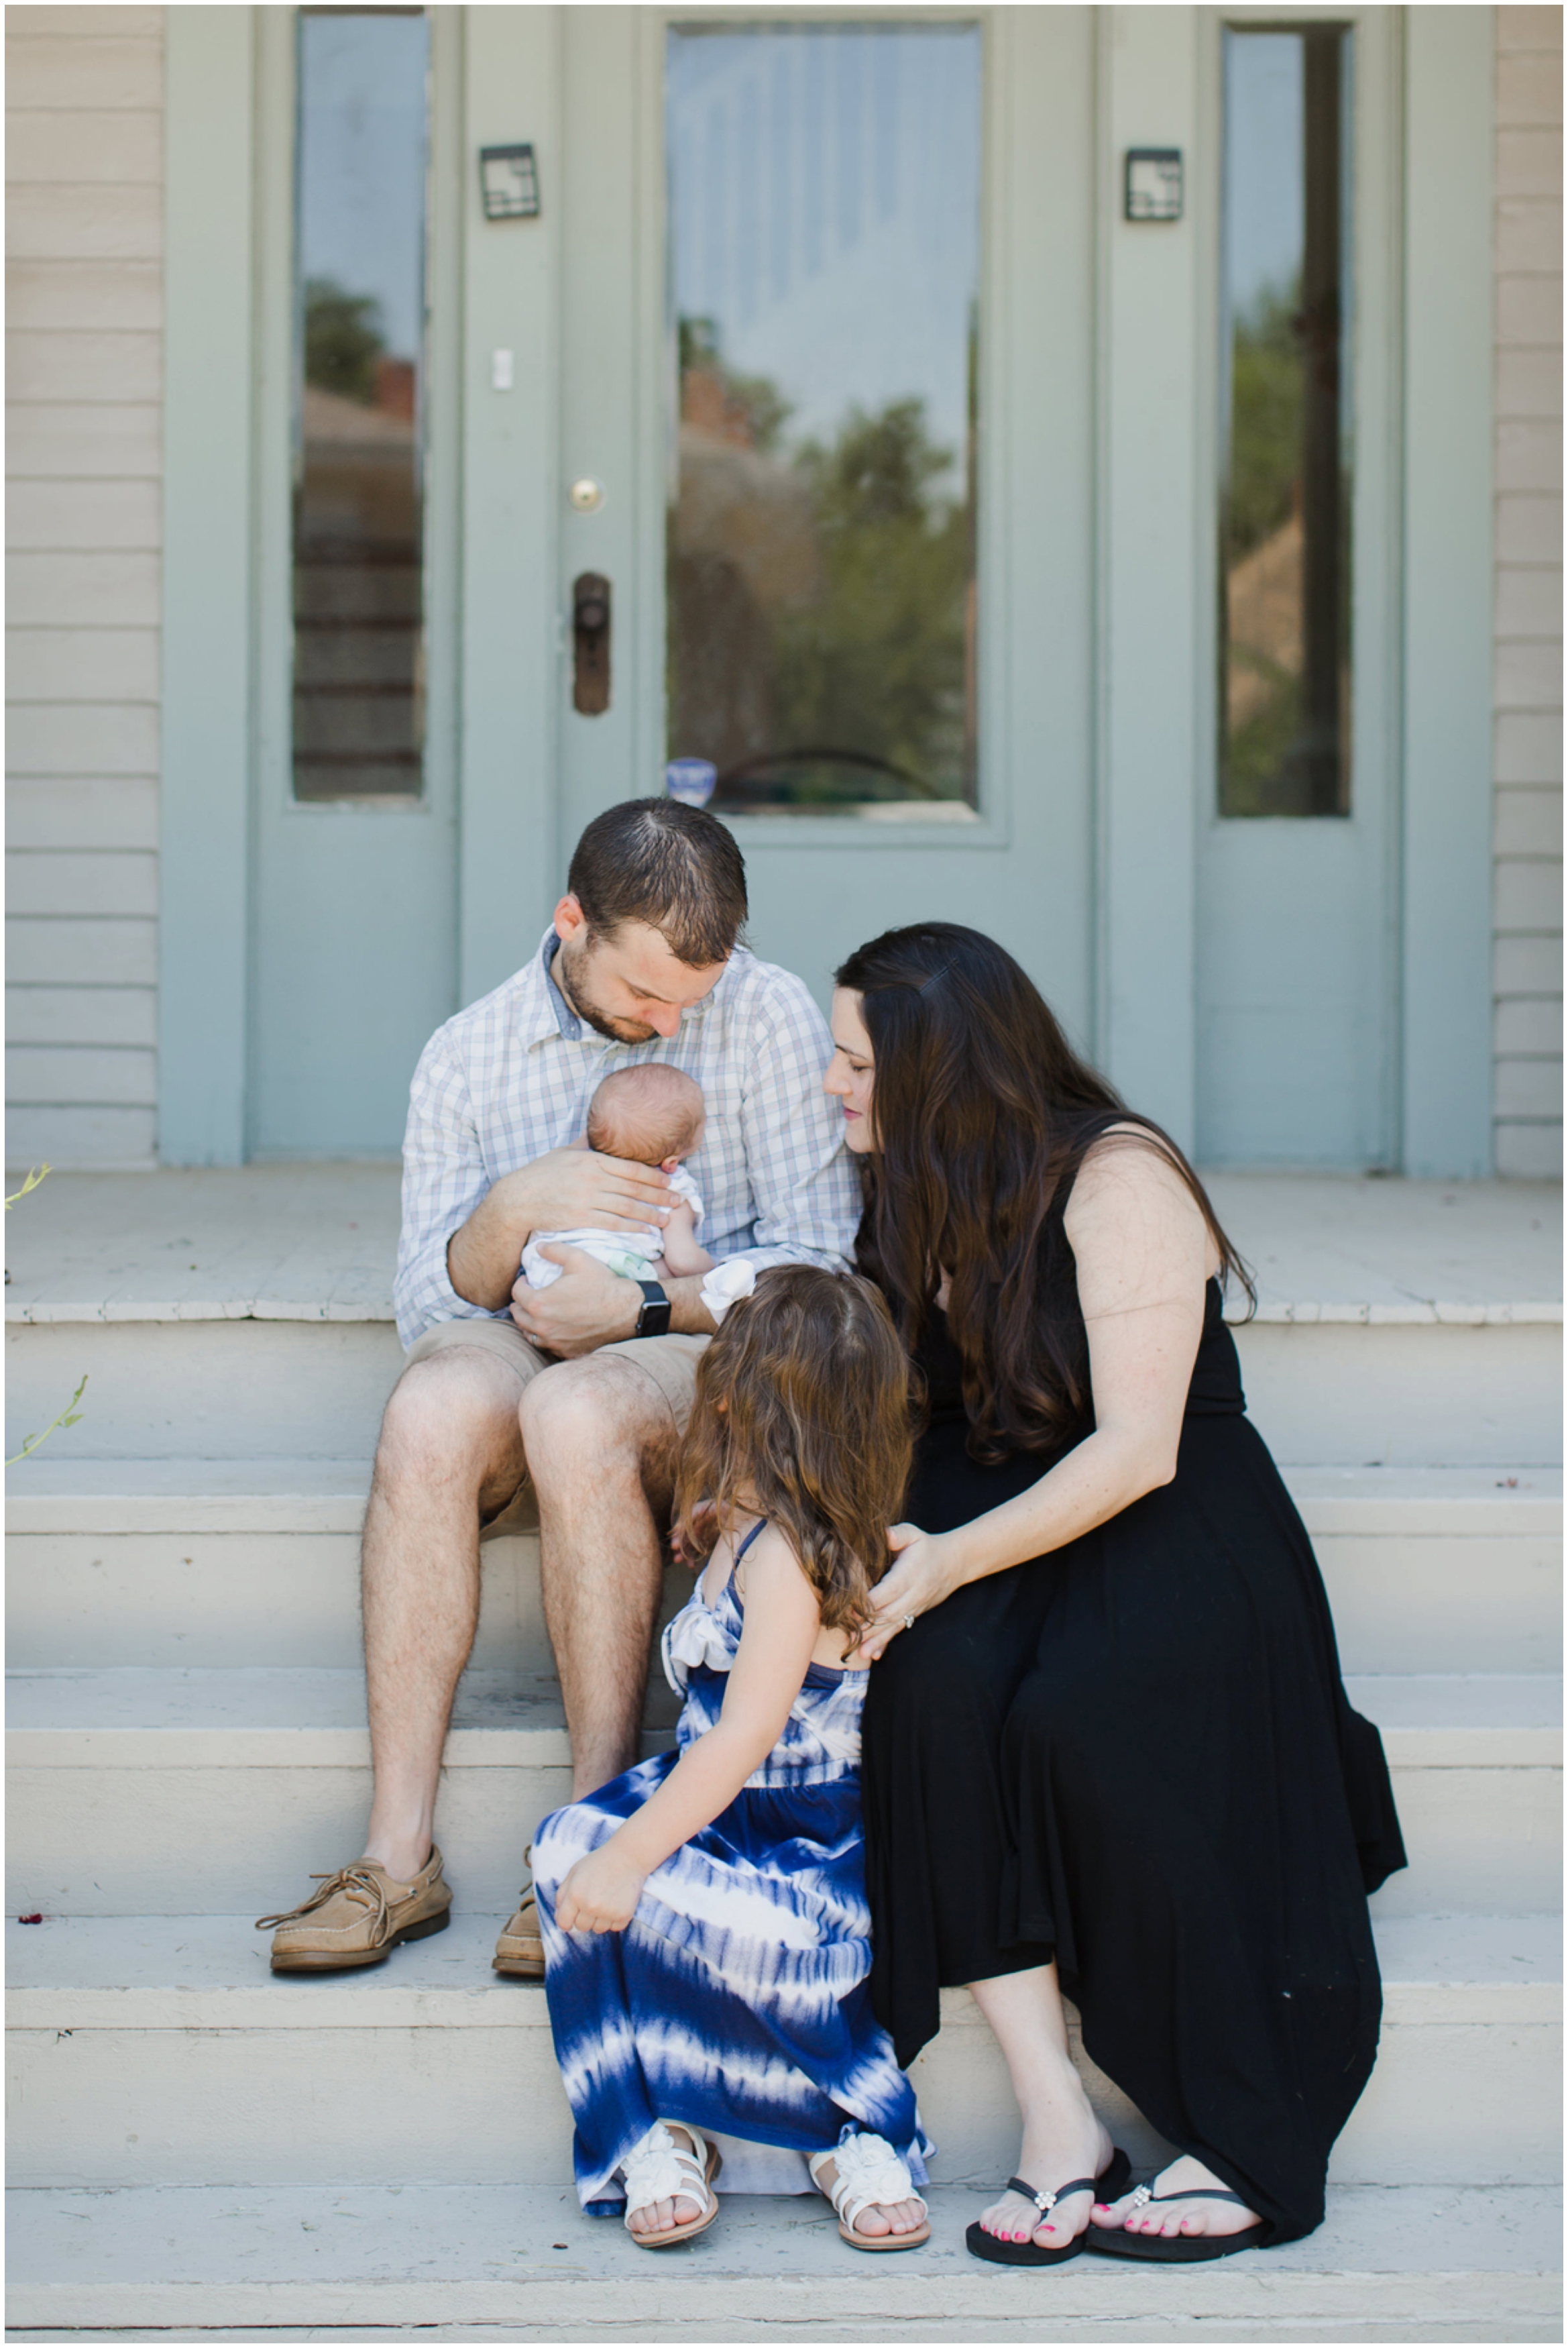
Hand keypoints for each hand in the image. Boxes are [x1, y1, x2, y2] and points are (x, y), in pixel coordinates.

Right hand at [494, 1148, 673, 1240]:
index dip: (654, 1176)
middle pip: (635, 1187)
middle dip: (660, 1195)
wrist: (518, 1198)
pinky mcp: (580, 1218)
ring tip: (666, 1218)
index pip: (631, 1167)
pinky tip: (645, 1231)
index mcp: (591, 1159)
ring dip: (651, 1214)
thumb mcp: (563, 1152)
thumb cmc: (541, 1174)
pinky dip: (632, 1227)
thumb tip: (598, 1132)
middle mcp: (592, 1178)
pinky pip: (613, 1223)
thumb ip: (585, 1145)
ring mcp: (586, 1198)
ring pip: (628, 1207)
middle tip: (678, 1200)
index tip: (670, 1181)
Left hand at [510, 1249, 640, 1357]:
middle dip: (521, 1304)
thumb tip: (538, 1248)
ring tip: (536, 1313)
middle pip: (518, 1316)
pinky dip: (546, 1337)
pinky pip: (548, 1346)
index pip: (516, 1293)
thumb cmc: (602, 1284)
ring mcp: (554, 1342)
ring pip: (529, 1334)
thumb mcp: (577, 1258)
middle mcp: (542, 1327)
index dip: (520, 1283)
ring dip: (529, 1323)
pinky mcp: (567, 1352)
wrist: (626, 1311)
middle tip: (528, 1296)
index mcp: (539, 1303)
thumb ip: (554, 1250)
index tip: (527, 1280)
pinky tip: (553, 1328)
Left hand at [556, 1840, 648, 1934]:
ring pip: (598, 1930)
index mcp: (575, 1895)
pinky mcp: (623, 1915)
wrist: (628, 1857)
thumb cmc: (598, 1863)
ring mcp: (608, 1912)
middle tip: (593, 1901)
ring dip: (600, 1919)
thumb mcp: (574, 1872)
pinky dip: (614, 1919)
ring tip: (606, 1900)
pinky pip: (614, 1928)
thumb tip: (559, 1916)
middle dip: (584, 1917)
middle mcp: (590, 1906)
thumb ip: (562, 1894)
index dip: (566, 1920)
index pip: (563, 1923)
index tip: (572, 1915)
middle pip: (581, 1927)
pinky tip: (616, 1903)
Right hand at [671, 1498, 716, 1569]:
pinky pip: (692, 1552)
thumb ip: (711, 1509)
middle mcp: (690, 1526)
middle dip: (677, 1543)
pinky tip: (690, 1565)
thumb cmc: (719, 1508)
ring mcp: (693, 1536)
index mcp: (692, 1515)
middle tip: (674, 1549)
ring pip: (684, 1545)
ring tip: (678, 1560)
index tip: (675, 1544)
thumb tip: (709, 1510)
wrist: (726, 1515)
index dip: (679, 1532)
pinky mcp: (699, 1544)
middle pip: (681, 1535)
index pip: (683, 1524)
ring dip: (681, 1553)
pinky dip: (690, 1559)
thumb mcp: (715, 1506)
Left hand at [849, 1524, 964, 1662]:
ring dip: (876, 1639)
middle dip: (867, 1625)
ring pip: (893, 1625)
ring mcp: (915, 1606)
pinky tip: (875, 1654)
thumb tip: (884, 1535)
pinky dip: (886, 1642)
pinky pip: (900, 1629)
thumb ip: (897, 1534)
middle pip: (889, 1613)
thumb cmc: (926, 1546)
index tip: (850, 1607)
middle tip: (846, 1633)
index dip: (869, 1601)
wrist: (954, 1563)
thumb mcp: (913, 1534)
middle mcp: (913, 1594)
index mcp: (909, 1574)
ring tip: (860, 1652)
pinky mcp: (914, 1614)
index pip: (888, 1591)